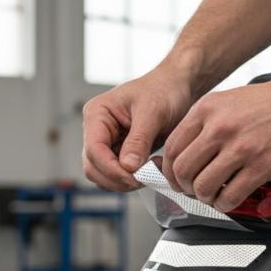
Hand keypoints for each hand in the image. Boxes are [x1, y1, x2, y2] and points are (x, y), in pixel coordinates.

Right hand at [82, 65, 196, 191]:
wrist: (177, 88)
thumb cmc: (164, 90)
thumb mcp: (152, 112)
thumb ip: (138, 140)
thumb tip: (127, 167)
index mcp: (97, 114)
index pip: (94, 150)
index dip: (111, 169)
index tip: (135, 177)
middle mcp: (96, 130)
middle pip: (93, 168)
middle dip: (117, 178)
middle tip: (145, 178)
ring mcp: (106, 143)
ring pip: (103, 176)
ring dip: (124, 182)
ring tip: (150, 172)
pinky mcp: (119, 153)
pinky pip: (117, 175)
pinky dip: (131, 179)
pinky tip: (150, 169)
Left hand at [162, 73, 270, 210]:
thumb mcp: (230, 100)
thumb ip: (206, 123)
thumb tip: (187, 152)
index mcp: (208, 109)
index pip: (172, 148)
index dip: (170, 171)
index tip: (176, 179)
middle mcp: (220, 127)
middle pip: (183, 171)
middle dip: (185, 187)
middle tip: (193, 191)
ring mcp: (241, 147)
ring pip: (203, 187)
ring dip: (205, 198)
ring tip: (213, 196)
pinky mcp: (262, 166)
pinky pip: (231, 196)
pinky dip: (225, 204)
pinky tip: (230, 199)